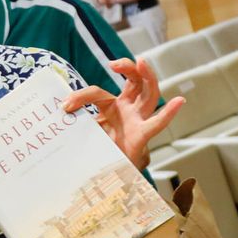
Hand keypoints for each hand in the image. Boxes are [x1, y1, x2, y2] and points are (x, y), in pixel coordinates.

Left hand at [63, 57, 184, 169]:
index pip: (98, 93)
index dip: (81, 96)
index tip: (65, 105)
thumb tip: (57, 111)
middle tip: (113, 63)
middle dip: (127, 68)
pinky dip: (169, 113)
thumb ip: (75, 120)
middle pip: (134, 81)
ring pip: (149, 93)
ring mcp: (137, 120)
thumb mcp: (83, 131)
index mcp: (113, 106)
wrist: (107, 175)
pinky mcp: (141, 135)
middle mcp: (128, 109)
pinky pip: (157, 124)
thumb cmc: (98, 149)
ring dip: (147, 77)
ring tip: (142, 62)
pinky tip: (180, 101)